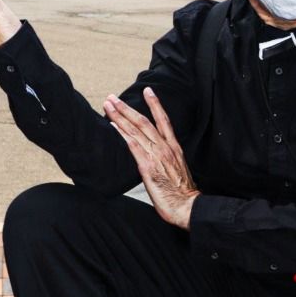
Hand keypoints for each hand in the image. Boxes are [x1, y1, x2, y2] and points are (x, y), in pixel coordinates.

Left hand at [104, 87, 198, 228]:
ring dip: (120, 116)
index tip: (148, 90)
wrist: (187, 206)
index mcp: (174, 147)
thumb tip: (154, 153)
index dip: (155, 104)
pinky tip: (113, 126)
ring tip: (108, 106)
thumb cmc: (181, 192)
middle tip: (113, 97)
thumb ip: (166, 158)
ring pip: (136, 130)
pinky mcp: (147, 167)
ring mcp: (156, 156)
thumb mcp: (176, 168)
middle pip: (144, 121)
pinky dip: (122, 134)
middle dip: (127, 108)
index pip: (164, 120)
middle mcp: (165, 148)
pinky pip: (133, 146)